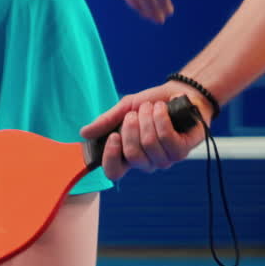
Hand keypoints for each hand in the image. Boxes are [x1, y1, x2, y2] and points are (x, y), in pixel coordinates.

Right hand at [80, 83, 209, 180]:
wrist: (180, 93)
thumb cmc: (153, 104)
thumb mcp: (126, 108)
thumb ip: (107, 121)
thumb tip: (84, 133)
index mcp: (129, 153)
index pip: (114, 172)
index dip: (110, 158)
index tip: (113, 136)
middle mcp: (146, 161)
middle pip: (132, 154)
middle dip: (132, 126)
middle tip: (137, 112)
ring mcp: (164, 159)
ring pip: (149, 143)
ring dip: (148, 117)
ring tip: (152, 107)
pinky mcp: (180, 152)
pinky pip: (165, 137)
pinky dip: (161, 117)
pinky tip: (162, 109)